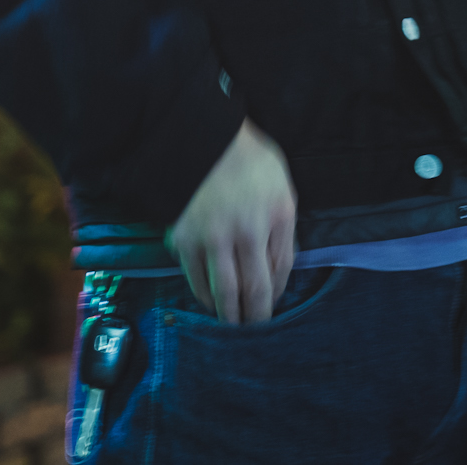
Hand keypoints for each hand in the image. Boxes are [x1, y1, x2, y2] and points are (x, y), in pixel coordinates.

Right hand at [166, 119, 295, 322]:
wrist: (197, 137)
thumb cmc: (245, 158)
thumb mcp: (280, 184)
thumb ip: (282, 223)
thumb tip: (277, 263)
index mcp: (277, 214)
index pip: (282, 269)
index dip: (278, 292)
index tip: (273, 301)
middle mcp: (247, 232)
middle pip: (255, 289)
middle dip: (257, 316)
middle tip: (256, 329)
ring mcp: (213, 239)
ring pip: (224, 293)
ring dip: (230, 315)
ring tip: (233, 324)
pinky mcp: (184, 241)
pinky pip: (196, 281)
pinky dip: (204, 296)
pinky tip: (210, 302)